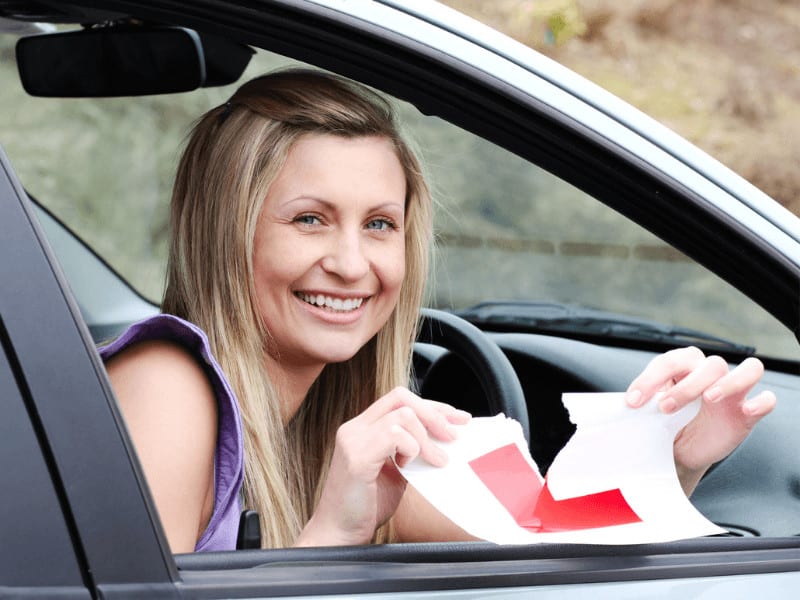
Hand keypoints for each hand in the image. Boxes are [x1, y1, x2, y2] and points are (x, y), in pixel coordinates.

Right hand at [295, 387, 470, 545]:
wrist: (340, 533)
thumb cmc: (367, 506)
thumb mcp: (396, 472)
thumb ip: (412, 451)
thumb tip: (444, 440)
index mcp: (363, 428)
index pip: (400, 400)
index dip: (432, 406)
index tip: (458, 419)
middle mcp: (355, 428)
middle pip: (401, 398)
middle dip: (435, 414)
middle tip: (453, 436)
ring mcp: (353, 439)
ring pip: (402, 415)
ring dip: (427, 437)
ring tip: (436, 460)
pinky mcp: (356, 457)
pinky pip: (393, 435)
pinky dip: (411, 448)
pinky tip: (409, 466)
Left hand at [625, 347, 775, 493]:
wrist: (677, 452)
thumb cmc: (662, 425)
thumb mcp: (647, 414)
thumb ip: (639, 407)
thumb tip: (615, 409)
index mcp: (681, 367)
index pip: (670, 361)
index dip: (651, 378)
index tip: (633, 401)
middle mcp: (709, 373)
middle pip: (710, 364)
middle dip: (685, 386)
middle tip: (665, 408)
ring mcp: (733, 392)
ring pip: (747, 369)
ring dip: (728, 382)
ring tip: (709, 398)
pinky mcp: (747, 413)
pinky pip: (766, 400)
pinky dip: (761, 401)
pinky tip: (748, 409)